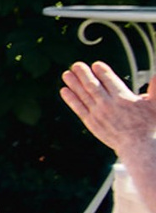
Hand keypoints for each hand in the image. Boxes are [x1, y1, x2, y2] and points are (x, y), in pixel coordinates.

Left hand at [63, 61, 155, 177]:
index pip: (109, 81)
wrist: (138, 147)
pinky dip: (71, 99)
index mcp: (123, 98)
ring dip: (74, 83)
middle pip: (93, 86)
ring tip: (66, 74)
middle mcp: (108, 105)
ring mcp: (98, 114)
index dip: (102, 72)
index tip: (96, 65)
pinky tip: (64, 90)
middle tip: (76, 65)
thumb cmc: (149, 125)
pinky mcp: (92, 122)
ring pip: (83, 95)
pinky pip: (79, 108)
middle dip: (84, 74)